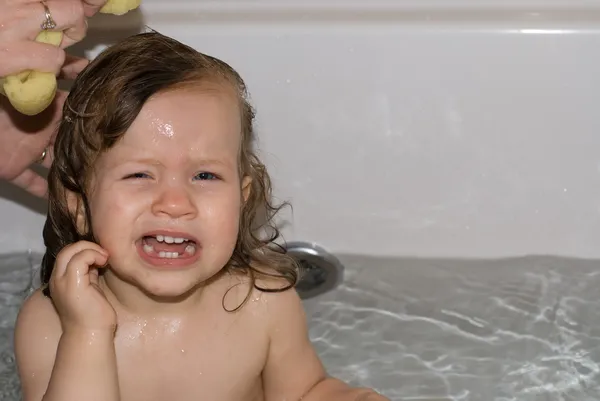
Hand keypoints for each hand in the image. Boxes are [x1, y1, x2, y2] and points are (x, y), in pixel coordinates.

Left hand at [0, 0, 106, 196]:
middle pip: (72, 131)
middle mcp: (39, 125)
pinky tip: (68, 199)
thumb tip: (58, 57)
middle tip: (120, 140)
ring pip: (60, 158)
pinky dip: (45, 190)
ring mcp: (27, 148)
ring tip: (103, 172)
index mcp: (41, 103)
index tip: (112, 99)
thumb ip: (31, 67)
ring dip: (77, 165)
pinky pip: (32, 181)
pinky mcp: (13, 168)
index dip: (91, 97)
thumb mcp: (6, 71)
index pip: (73, 98)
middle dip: (93, 135)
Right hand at [49, 241, 116, 332]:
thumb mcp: (91, 287)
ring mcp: (62, 282)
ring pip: (70, 251)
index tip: (101, 256)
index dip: (84, 249)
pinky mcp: (72, 285)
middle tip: (104, 253)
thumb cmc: (94, 314)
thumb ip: (90, 272)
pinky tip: (104, 262)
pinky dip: (93, 255)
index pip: (67, 254)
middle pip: (66, 249)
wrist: (91, 334)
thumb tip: (97, 257)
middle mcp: (57, 279)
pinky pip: (80, 259)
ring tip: (105, 258)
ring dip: (91, 249)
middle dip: (87, 245)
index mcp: (61, 279)